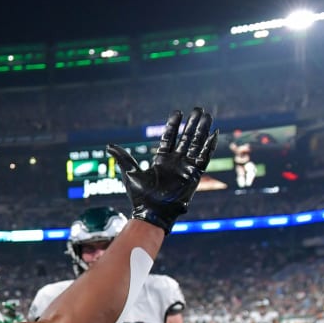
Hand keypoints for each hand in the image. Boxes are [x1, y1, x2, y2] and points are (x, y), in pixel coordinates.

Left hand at [106, 107, 216, 233]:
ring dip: (202, 130)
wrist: (152, 212)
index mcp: (161, 161)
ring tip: (207, 115)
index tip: (178, 112)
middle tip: (199, 109)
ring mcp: (185, 168)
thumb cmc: (140, 196)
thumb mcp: (130, 172)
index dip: (173, 125)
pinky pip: (204, 158)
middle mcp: (175, 162)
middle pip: (186, 138)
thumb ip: (123, 157)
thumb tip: (109, 146)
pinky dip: (209, 146)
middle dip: (192, 124)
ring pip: (196, 144)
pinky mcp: (194, 175)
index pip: (169, 138)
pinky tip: (214, 133)